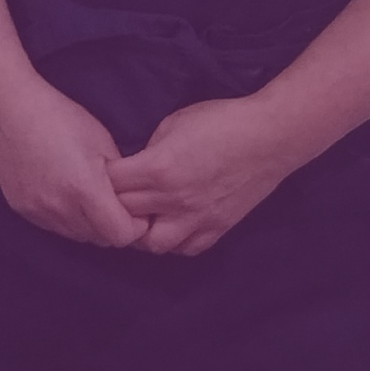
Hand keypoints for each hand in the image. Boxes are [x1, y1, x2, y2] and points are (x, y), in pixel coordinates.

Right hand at [0, 73, 146, 249]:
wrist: (9, 108)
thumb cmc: (60, 117)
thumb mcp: (102, 142)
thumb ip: (119, 180)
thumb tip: (127, 202)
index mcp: (84, 188)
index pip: (120, 235)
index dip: (134, 226)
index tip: (134, 209)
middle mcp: (59, 207)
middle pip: (99, 239)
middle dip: (112, 225)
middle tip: (113, 202)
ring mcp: (36, 210)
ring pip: (76, 235)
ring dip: (88, 224)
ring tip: (86, 196)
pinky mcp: (20, 208)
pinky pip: (53, 226)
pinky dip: (65, 217)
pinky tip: (61, 192)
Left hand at [108, 97, 298, 254]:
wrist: (270, 136)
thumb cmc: (220, 121)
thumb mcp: (171, 125)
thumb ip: (148, 152)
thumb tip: (135, 169)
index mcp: (158, 169)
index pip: (110, 185)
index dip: (99, 178)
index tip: (98, 171)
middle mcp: (174, 200)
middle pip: (124, 215)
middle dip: (112, 205)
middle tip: (111, 196)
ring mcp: (197, 218)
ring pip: (153, 244)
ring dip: (140, 233)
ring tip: (141, 217)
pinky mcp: (218, 228)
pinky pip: (187, 249)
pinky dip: (174, 241)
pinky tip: (170, 225)